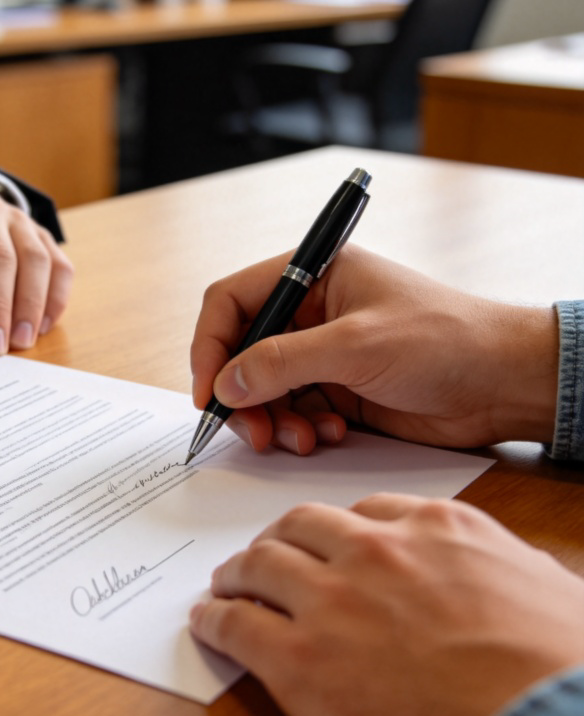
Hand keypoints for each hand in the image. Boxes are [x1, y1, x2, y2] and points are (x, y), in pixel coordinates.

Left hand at [189, 493, 583, 715]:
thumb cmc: (561, 671)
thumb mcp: (546, 591)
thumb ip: (501, 568)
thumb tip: (508, 575)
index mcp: (435, 530)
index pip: (363, 513)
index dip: (334, 532)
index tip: (323, 545)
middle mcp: (374, 553)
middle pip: (299, 528)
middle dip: (277, 541)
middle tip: (264, 560)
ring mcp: (329, 602)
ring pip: (258, 565)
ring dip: (236, 573)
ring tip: (225, 586)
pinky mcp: (297, 660)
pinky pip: (235, 623)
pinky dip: (214, 617)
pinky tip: (207, 621)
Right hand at [190, 246, 558, 454]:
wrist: (506, 384)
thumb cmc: (447, 340)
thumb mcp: (356, 346)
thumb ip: (283, 362)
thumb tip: (226, 384)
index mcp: (314, 276)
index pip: (233, 301)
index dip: (211, 345)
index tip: (209, 392)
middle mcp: (312, 313)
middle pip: (243, 352)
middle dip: (243, 395)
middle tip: (256, 431)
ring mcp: (323, 353)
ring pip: (265, 389)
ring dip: (273, 419)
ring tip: (300, 438)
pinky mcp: (338, 390)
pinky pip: (294, 412)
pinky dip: (301, 429)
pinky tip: (331, 434)